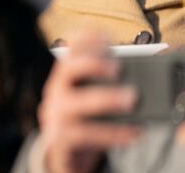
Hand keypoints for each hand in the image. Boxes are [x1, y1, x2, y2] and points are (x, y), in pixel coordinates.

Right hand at [39, 31, 139, 172]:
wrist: (61, 153)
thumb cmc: (81, 119)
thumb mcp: (87, 97)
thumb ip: (103, 84)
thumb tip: (136, 76)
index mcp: (63, 77)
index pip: (68, 50)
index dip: (85, 39)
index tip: (107, 37)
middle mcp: (55, 92)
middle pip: (66, 69)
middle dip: (92, 64)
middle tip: (118, 68)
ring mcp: (55, 115)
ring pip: (75, 103)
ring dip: (104, 98)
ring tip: (131, 99)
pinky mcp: (60, 139)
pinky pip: (85, 134)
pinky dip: (112, 133)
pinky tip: (133, 131)